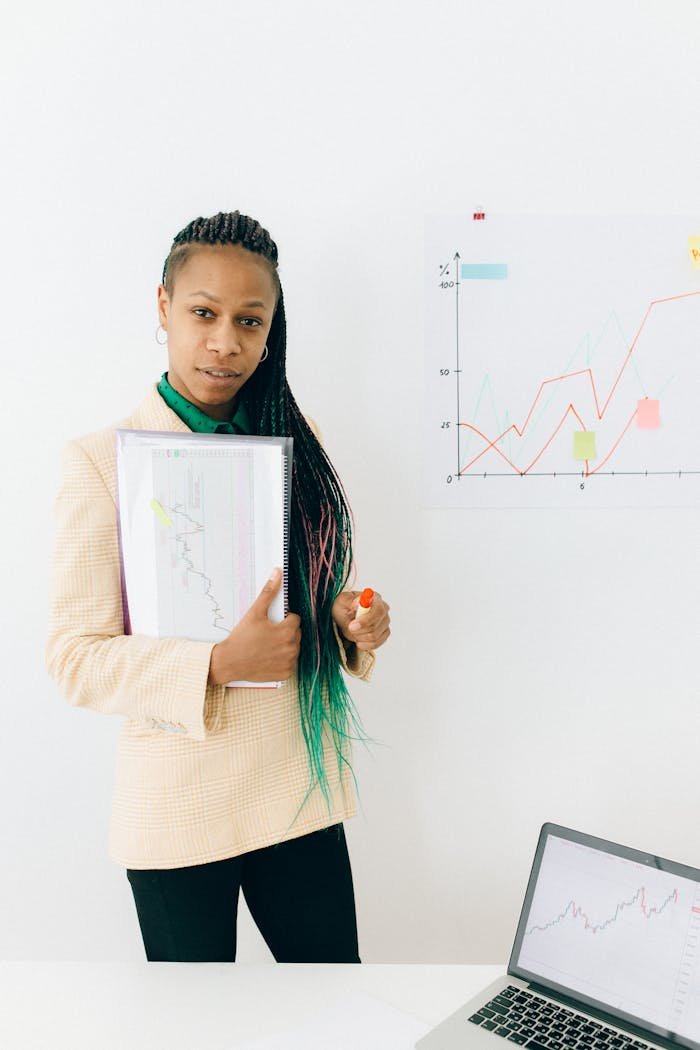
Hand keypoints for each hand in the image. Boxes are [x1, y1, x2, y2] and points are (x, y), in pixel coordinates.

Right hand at [208, 568, 300, 684]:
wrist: (229, 662)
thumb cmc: (242, 637)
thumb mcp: (255, 612)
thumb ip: (269, 592)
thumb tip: (278, 573)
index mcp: (288, 631)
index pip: (295, 619)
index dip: (283, 620)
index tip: (270, 624)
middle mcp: (292, 648)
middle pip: (296, 634)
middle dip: (285, 632)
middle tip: (267, 634)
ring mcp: (289, 662)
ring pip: (294, 648)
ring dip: (285, 645)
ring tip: (267, 645)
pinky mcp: (285, 674)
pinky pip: (290, 663)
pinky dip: (282, 660)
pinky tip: (268, 657)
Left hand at [331, 589, 390, 652]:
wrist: (344, 617)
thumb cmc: (344, 607)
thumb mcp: (342, 601)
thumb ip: (350, 601)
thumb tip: (358, 603)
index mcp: (375, 598)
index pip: (377, 610)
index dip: (365, 620)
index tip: (352, 626)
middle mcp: (384, 609)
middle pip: (375, 626)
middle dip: (359, 630)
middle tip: (349, 628)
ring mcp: (385, 622)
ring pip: (373, 637)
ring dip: (359, 636)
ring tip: (353, 631)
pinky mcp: (385, 634)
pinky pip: (375, 644)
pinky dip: (363, 644)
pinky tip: (358, 638)